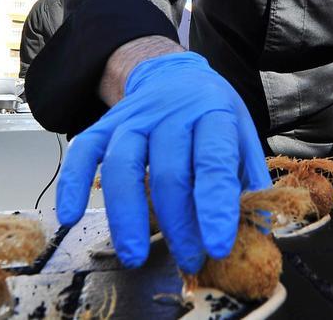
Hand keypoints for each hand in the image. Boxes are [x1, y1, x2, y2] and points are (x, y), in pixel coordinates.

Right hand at [56, 52, 269, 272]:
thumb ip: (249, 179)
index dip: (215, 207)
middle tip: (188, 259)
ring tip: (135, 255)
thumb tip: (262, 227)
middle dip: (178, 224)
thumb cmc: (212, 115)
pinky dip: (73, 182)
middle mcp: (172, 114)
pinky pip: (83, 152)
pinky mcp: (105, 125)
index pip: (213, 163)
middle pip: (169, 172)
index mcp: (213, 114)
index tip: (217, 246)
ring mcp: (134, 118)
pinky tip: (70, 215)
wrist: (174, 74)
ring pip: (123, 165)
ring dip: (126, 216)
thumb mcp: (242, 135)